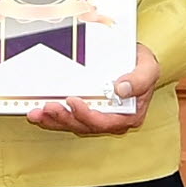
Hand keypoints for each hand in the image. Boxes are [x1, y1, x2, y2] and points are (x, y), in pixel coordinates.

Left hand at [27, 44, 157, 135]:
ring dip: (54, 121)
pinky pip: (69, 118)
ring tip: (36, 113)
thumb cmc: (142, 65)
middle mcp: (113, 119)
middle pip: (86, 126)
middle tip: (48, 107)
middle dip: (65, 119)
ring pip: (74, 124)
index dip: (87, 115)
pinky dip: (53, 118)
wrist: (135, 60)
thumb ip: (140, 79)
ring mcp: (99, 116)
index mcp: (129, 114)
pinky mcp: (87, 111)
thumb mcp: (148, 67)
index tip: (73, 101)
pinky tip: (39, 113)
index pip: (106, 122)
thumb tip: (122, 89)